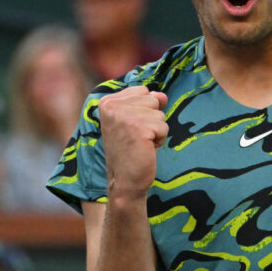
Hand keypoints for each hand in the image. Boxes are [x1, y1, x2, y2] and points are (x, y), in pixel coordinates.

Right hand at [97, 85, 167, 199]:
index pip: (142, 90)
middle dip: (151, 119)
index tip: (130, 128)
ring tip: (140, 143)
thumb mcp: (135, 121)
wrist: (124, 179)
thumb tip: (162, 95)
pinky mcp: (139, 127)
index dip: (143, 110)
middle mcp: (113, 105)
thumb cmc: (129, 150)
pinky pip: (164, 126)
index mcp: (107, 101)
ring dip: (156, 130)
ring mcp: (125, 115)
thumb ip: (147, 103)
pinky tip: (145, 148)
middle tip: (136, 137)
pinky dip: (160, 139)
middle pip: (152, 99)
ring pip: (160, 113)